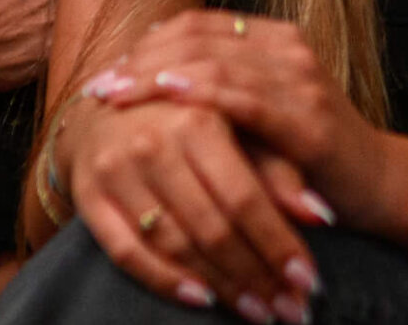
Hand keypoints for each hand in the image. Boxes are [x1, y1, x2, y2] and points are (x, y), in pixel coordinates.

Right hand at [62, 86, 330, 322]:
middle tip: (290, 307)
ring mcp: (116, 173)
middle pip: (211, 226)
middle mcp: (154, 146)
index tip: (308, 279)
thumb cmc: (192, 117)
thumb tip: (320, 215)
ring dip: (222, 284)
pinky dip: (166, 280)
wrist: (110, 103)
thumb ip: (279, 168)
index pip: (244, 197)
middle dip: (256, 273)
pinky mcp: (88, 197)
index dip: (277, 242)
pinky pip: (126, 252)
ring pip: (175, 244)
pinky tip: (204, 299)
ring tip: (259, 310)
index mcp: (200, 119)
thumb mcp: (240, 128)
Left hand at [90, 10, 389, 221]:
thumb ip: (222, 86)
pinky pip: (246, 100)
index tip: (108, 70)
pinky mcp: (309, 120)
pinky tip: (167, 94)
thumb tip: (152, 70)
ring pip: (215, 64)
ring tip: (114, 95)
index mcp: (278, 39)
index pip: (200, 23)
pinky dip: (202, 93)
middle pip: (200, 38)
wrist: (376, 182)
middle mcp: (292, 49)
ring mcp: (302, 82)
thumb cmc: (308, 151)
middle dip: (141, 60)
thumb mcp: (262, 109)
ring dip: (156, 77)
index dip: (148, 42)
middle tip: (97, 86)